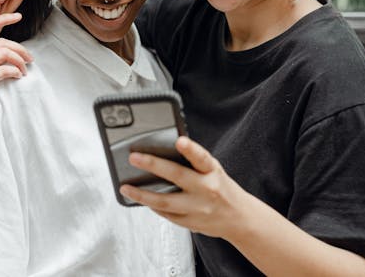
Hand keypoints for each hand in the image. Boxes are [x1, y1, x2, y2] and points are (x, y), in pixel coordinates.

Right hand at [0, 13, 32, 149]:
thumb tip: (3, 50)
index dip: (3, 19)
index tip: (18, 16)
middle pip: (1, 42)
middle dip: (20, 49)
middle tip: (30, 58)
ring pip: (4, 53)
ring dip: (20, 61)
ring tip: (24, 70)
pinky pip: (4, 70)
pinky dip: (15, 71)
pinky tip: (18, 76)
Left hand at [119, 136, 249, 239]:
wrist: (239, 218)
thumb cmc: (221, 188)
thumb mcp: (213, 170)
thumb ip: (194, 162)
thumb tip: (164, 151)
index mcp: (212, 172)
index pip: (202, 158)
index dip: (191, 149)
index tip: (179, 141)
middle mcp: (206, 190)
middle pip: (177, 176)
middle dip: (153, 165)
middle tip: (133, 158)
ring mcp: (198, 208)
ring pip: (165, 201)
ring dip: (142, 194)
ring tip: (125, 188)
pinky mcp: (191, 223)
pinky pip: (166, 214)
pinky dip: (152, 206)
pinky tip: (142, 199)